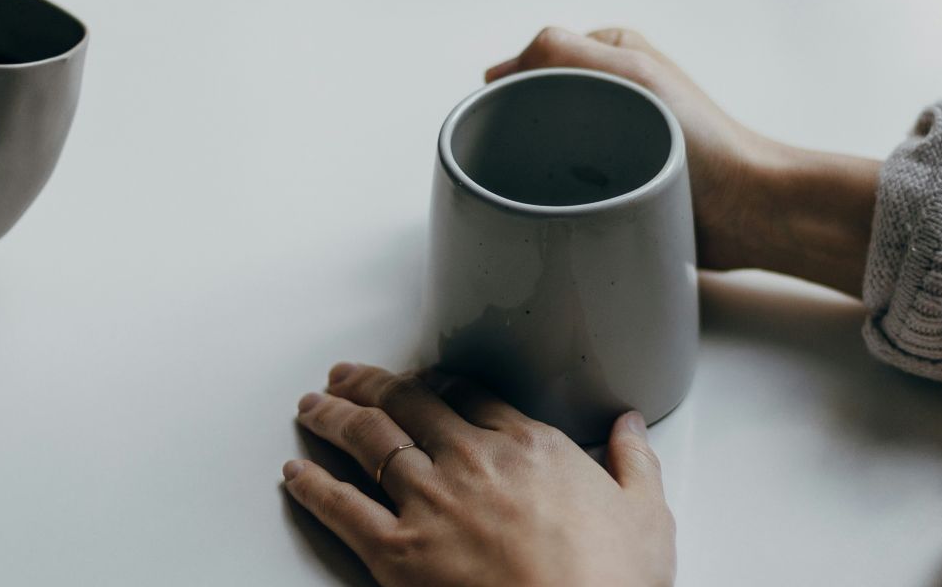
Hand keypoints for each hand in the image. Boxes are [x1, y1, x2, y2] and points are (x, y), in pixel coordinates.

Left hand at [284, 363, 673, 586]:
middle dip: (370, 384)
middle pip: (408, 405)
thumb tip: (631, 426)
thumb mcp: (646, 515)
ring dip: (332, 418)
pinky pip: (342, 508)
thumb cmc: (613, 584)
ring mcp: (430, 504)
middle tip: (347, 374)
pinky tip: (295, 473)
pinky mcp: (397, 553)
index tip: (418, 378)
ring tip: (312, 406)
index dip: (434, 382)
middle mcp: (471, 462)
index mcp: (529, 446)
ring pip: (368, 442)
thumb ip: (634, 462)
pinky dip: (312, 486)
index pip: (468, 395)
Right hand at [487, 27, 879, 295]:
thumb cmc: (702, 139)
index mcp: (612, 54)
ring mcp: (612, 138)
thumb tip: (499, 71)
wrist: (747, 210)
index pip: (535, 60)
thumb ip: (566, 52)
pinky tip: (553, 207)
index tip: (501, 121)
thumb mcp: (633, 74)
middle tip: (515, 160)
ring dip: (536, 167)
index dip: (511, 88)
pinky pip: (567, 184)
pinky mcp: (616, 182)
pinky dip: (555, 193)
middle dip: (520, 130)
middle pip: (536, 105)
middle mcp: (610, 91)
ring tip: (538, 187)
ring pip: (546, 147)